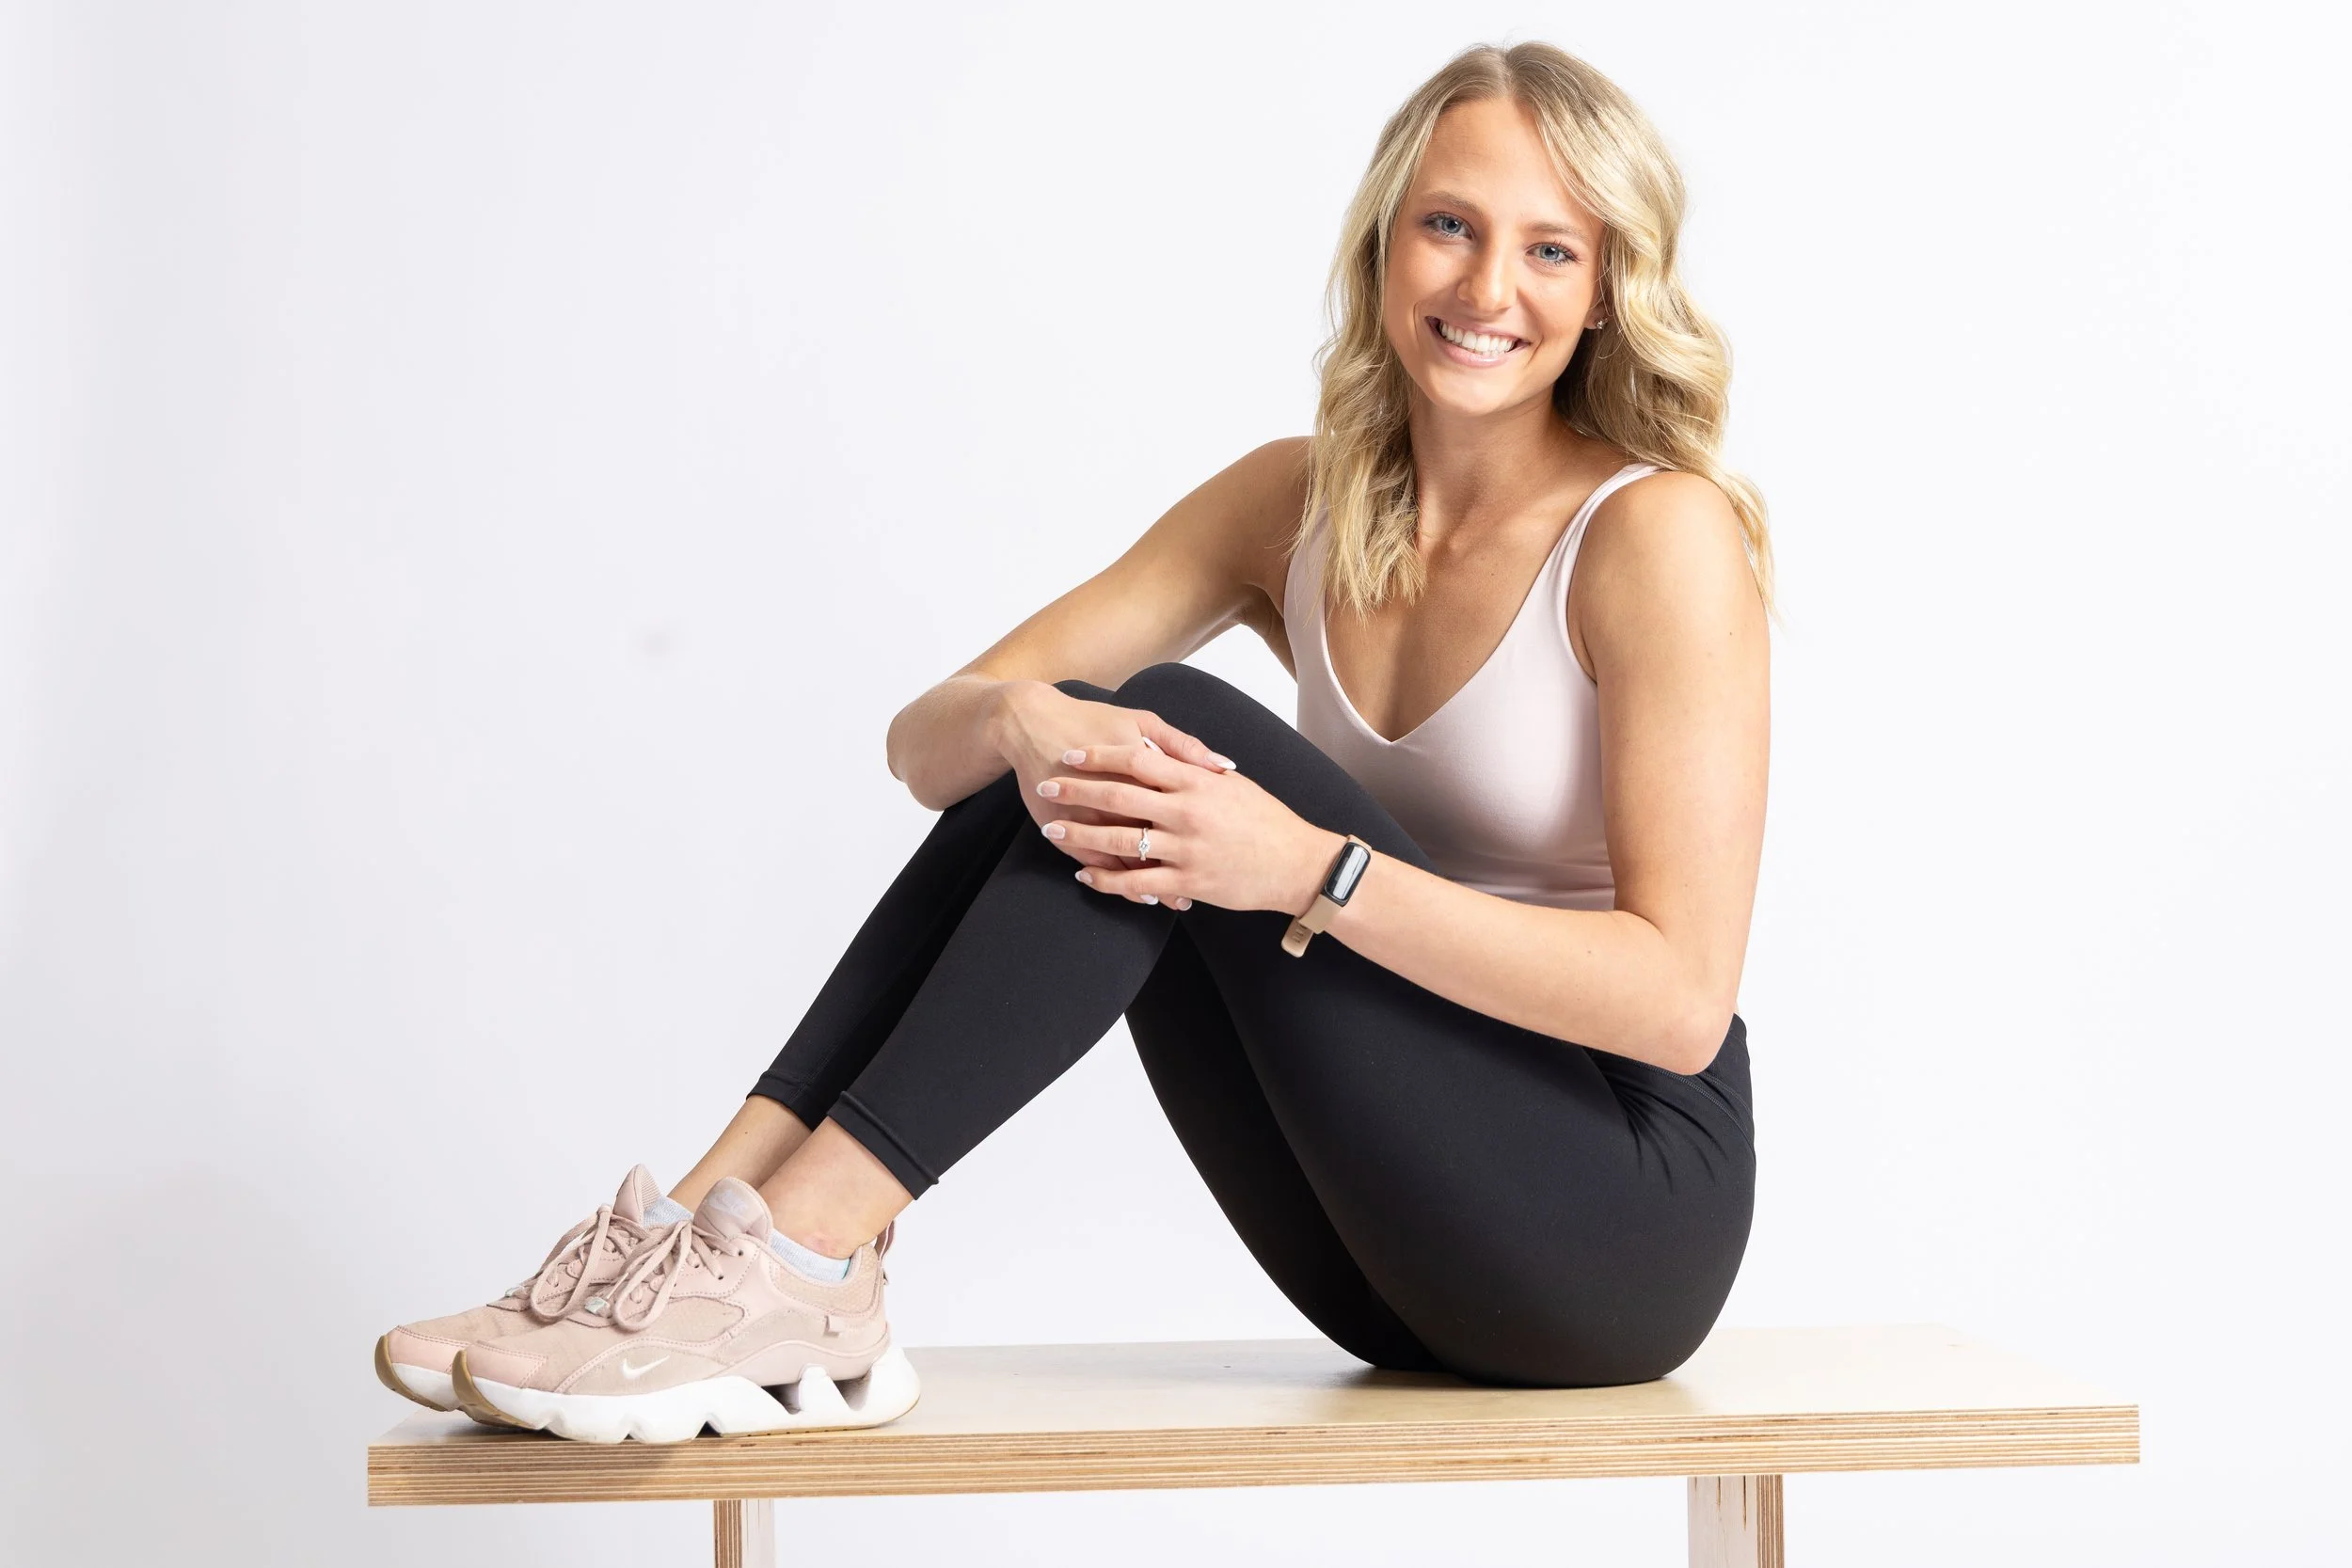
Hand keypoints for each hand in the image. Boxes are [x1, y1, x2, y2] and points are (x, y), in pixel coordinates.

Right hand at [990, 683, 1235, 870]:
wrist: (1032, 724)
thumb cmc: (1093, 720)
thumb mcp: (1141, 721)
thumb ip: (1182, 745)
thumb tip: (1222, 766)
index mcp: (1140, 767)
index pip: (1180, 805)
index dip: (1205, 830)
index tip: (1228, 848)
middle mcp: (1115, 797)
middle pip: (1156, 837)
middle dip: (1184, 864)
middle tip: (1213, 883)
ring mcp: (1087, 819)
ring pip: (1127, 861)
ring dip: (1153, 883)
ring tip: (1179, 899)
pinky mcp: (1064, 833)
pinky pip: (1097, 866)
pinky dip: (1119, 884)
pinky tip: (1140, 894)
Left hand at [1035, 742, 1342, 913]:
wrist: (1299, 864)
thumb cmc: (1267, 821)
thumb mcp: (1233, 785)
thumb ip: (1197, 768)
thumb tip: (1166, 753)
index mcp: (1197, 782)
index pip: (1138, 760)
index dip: (1099, 755)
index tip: (1070, 753)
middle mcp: (1187, 813)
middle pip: (1119, 796)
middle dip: (1077, 791)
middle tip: (1046, 785)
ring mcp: (1186, 849)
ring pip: (1120, 841)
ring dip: (1081, 835)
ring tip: (1052, 829)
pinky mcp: (1188, 882)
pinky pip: (1137, 882)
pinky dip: (1106, 879)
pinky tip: (1085, 874)